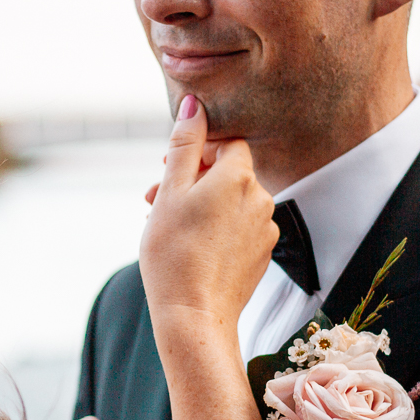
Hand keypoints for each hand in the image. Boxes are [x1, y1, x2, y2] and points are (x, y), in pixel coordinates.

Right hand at [139, 95, 276, 332]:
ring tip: (165, 225)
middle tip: (154, 198)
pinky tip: (188, 246)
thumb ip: (184, 143)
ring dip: (201, 206)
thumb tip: (195, 103)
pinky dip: (215, 229)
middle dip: (192, 180)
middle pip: (228, 174)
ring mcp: (265, 229)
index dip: (197, 152)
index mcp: (240, 176)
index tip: (169, 168)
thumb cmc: (174, 252)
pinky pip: (238, 229)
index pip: (227, 144)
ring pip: (231, 203)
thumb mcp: (171, 191)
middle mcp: (261, 198)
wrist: (193, 315)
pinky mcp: (263, 255)